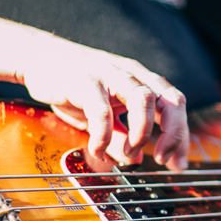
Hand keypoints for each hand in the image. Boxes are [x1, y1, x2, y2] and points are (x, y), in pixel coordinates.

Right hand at [0, 11, 188, 169]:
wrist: (38, 57)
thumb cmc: (75, 85)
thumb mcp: (104, 114)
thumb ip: (121, 135)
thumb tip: (135, 159)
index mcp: (144, 81)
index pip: (176, 106)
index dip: (182, 136)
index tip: (178, 163)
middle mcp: (133, 75)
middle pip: (170, 100)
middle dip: (173, 134)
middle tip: (163, 159)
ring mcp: (110, 75)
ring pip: (143, 99)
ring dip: (142, 132)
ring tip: (130, 153)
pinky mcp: (85, 80)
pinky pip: (102, 110)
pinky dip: (104, 135)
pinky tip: (98, 149)